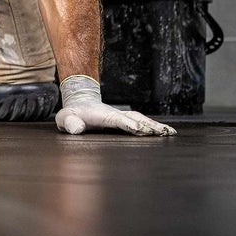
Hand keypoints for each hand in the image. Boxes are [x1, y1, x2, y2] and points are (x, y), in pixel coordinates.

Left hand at [56, 75, 176, 135]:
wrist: (79, 102)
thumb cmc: (72, 114)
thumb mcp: (66, 118)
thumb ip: (70, 122)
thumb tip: (76, 129)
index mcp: (104, 116)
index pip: (119, 120)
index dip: (128, 124)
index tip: (140, 129)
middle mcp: (117, 115)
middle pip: (137, 118)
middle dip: (150, 125)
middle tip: (164, 133)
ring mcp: (122, 117)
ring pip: (142, 120)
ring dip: (155, 126)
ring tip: (170, 133)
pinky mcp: (124, 121)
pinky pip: (141, 123)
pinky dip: (153, 127)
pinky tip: (164, 132)